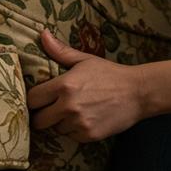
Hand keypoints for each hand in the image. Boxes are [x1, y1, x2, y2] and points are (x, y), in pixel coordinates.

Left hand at [27, 29, 147, 142]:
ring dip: (60, 123)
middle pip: (38, 121)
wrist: (138, 93)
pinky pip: (71, 136)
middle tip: (51, 110)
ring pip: (55, 129)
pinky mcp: (88, 136)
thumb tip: (43, 33)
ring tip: (74, 112)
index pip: (32, 99)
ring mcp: (78, 123)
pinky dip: (75, 130)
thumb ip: (60, 51)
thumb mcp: (85, 60)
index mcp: (64, 85)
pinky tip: (86, 119)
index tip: (39, 99)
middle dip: (42, 116)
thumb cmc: (110, 74)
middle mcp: (68, 106)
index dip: (33, 100)